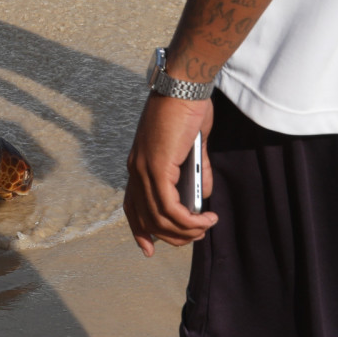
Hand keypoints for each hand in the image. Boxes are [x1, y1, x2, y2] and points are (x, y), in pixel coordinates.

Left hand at [122, 93, 217, 256]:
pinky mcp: (157, 167)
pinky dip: (189, 219)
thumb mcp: (191, 148)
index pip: (132, 205)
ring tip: (206, 227)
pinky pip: (170, 207)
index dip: (139, 230)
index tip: (149, 249)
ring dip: (186, 230)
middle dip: (173, 236)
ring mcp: (144, 168)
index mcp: (138, 164)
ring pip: (159, 217)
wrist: (184, 87)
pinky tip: (205, 219)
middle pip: (146, 218)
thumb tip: (201, 197)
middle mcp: (135, 169)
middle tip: (196, 236)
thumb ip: (194, 172)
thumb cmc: (188, 110)